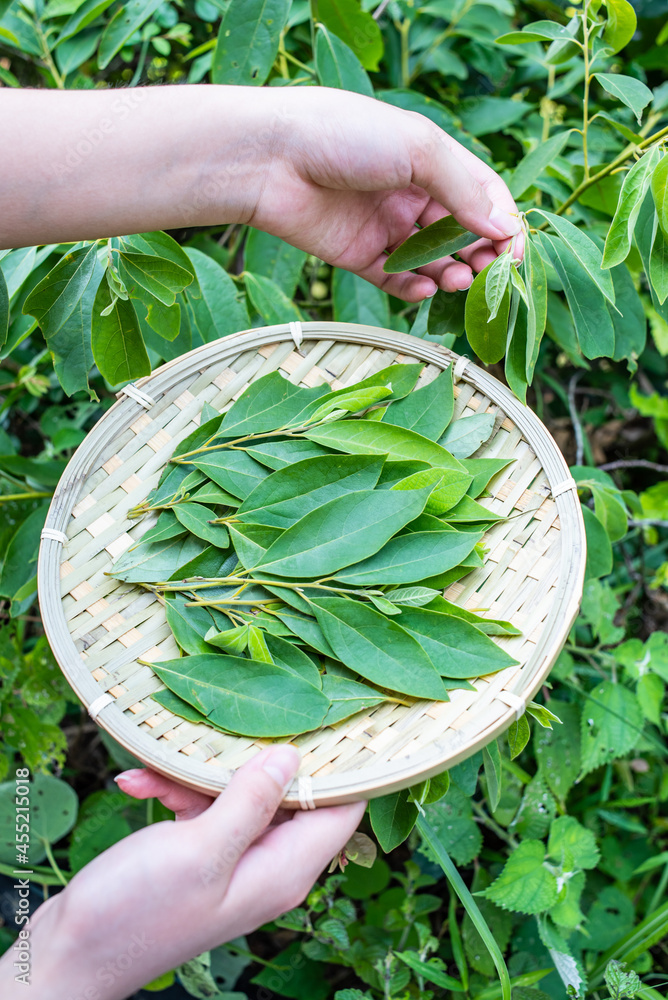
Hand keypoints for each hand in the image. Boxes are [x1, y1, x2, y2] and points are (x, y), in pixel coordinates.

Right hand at [0, 745, 364, 999]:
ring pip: (238, 793)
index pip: (342, 809)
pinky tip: (137, 784)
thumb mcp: (199, 850)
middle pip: (287, 792)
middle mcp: (267, 865)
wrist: (69, 956)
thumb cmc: (135, 914)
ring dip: (197, 775)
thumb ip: (251, 802)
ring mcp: (232, 860)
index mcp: (283, 869)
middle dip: (253, 757)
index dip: (342, 764)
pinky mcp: (199, 854)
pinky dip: (173, 792)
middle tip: (225, 724)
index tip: (325, 714)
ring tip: (157, 767)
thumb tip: (293, 757)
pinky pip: (201, 809)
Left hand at [249, 87, 521, 299]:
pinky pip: (395, 279)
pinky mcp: (357, 255)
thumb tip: (505, 228)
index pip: (483, 196)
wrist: (271, 158)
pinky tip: (425, 289)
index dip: (503, 223)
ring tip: (458, 281)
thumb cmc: (346, 136)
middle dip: (481, 255)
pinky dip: (414, 288)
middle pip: (460, 232)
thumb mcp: (418, 149)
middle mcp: (410, 193)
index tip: (514, 253)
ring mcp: (384, 225)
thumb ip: (464, 191)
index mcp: (430, 160)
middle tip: (489, 275)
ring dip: (451, 274)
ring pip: (431, 260)